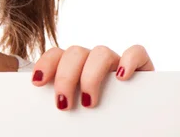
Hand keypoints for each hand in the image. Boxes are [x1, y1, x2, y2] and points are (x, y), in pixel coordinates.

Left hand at [30, 44, 153, 109]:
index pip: (56, 53)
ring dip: (91, 76)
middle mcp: (93, 61)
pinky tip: (122, 77)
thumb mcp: (73, 111)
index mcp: (74, 67)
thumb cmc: (93, 120)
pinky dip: (129, 60)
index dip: (45, 64)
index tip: (37, 83)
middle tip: (64, 105)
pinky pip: (137, 52)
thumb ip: (61, 103)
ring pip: (100, 52)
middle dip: (65, 78)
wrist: (132, 128)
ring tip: (88, 102)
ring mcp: (116, 62)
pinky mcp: (142, 67)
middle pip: (75, 53)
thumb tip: (44, 114)